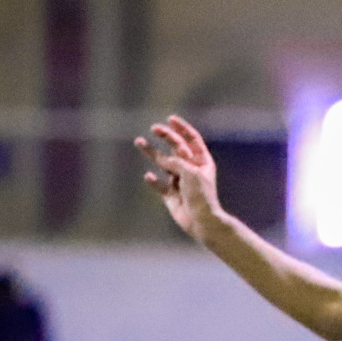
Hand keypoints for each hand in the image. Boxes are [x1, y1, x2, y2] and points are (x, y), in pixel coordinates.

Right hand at [135, 116, 223, 241]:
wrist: (202, 221)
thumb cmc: (201, 195)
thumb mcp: (190, 172)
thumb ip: (177, 162)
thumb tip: (165, 159)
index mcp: (202, 162)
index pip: (192, 140)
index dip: (182, 129)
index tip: (170, 119)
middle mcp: (191, 169)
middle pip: (176, 148)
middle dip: (166, 136)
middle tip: (155, 128)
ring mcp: (180, 181)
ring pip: (163, 163)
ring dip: (151, 152)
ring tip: (139, 141)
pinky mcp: (170, 195)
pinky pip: (158, 185)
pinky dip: (153, 180)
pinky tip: (149, 176)